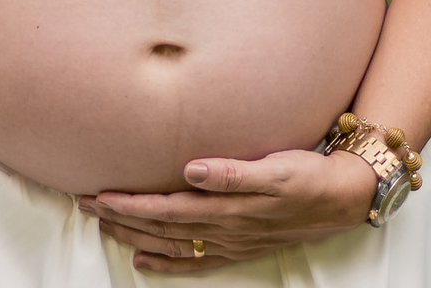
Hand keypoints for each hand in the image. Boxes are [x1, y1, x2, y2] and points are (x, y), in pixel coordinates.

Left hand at [79, 149, 377, 273]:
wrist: (344, 198)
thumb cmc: (308, 175)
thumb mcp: (275, 167)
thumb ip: (232, 171)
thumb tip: (192, 170)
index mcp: (227, 208)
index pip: (166, 209)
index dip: (130, 204)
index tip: (99, 195)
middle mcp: (224, 230)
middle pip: (162, 228)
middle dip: (121, 218)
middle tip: (85, 206)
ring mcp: (231, 242)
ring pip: (173, 244)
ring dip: (136, 236)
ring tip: (104, 227)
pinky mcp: (240, 247)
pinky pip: (196, 261)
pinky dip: (167, 263)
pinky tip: (145, 262)